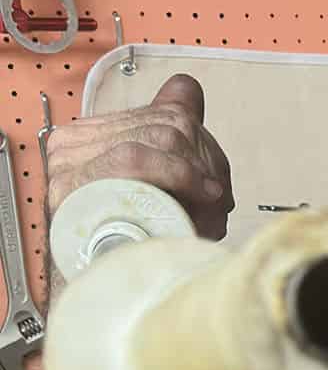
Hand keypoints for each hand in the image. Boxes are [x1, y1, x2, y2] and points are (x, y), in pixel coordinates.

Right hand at [45, 74, 232, 240]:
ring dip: (198, 174)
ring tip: (207, 205)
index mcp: (92, 134)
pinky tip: (197, 195)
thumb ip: (168, 127)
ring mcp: (71, 161)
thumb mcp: (164, 177)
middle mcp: (75, 143)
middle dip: (206, 162)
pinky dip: (179, 175)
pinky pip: (135, 155)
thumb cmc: (138, 237)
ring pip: (160, 137)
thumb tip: (185, 88)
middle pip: (169, 123)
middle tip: (215, 197)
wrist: (108, 281)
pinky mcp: (74, 180)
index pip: (166, 112)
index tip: (210, 178)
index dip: (202, 144)